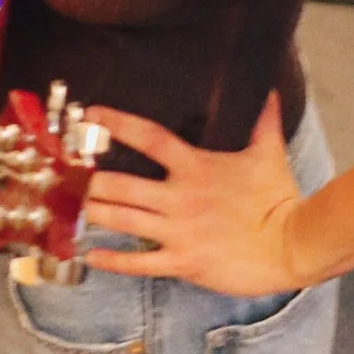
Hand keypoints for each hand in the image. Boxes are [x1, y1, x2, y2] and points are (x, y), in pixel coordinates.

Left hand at [81, 96, 310, 293]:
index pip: (149, 138)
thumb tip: (271, 89)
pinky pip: (140, 263)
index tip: (90, 115)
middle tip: (59, 173)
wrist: (293, 245)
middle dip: (88, 179)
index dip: (117, 124)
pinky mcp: (183, 261)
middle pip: (122, 184)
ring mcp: (179, 231)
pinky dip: (112, 261)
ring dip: (91, 213)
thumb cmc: (280, 199)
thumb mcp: (269, 153)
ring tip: (62, 208)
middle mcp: (180, 198)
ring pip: (123, 221)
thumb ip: (264, 121)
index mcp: (196, 167)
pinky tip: (89, 255)